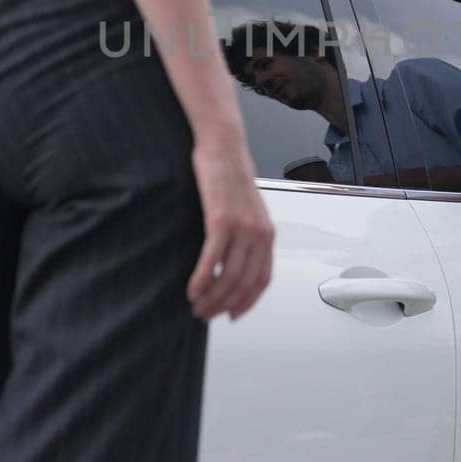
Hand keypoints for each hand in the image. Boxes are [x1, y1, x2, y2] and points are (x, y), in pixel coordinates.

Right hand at [186, 138, 273, 321]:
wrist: (224, 146)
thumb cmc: (230, 176)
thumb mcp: (247, 209)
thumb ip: (246, 235)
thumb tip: (232, 263)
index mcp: (268, 234)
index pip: (262, 280)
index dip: (246, 302)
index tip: (232, 314)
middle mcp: (260, 234)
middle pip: (244, 284)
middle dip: (224, 305)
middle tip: (206, 314)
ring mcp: (242, 228)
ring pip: (228, 277)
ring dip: (211, 297)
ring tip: (196, 305)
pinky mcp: (221, 220)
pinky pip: (212, 260)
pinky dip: (202, 279)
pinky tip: (192, 289)